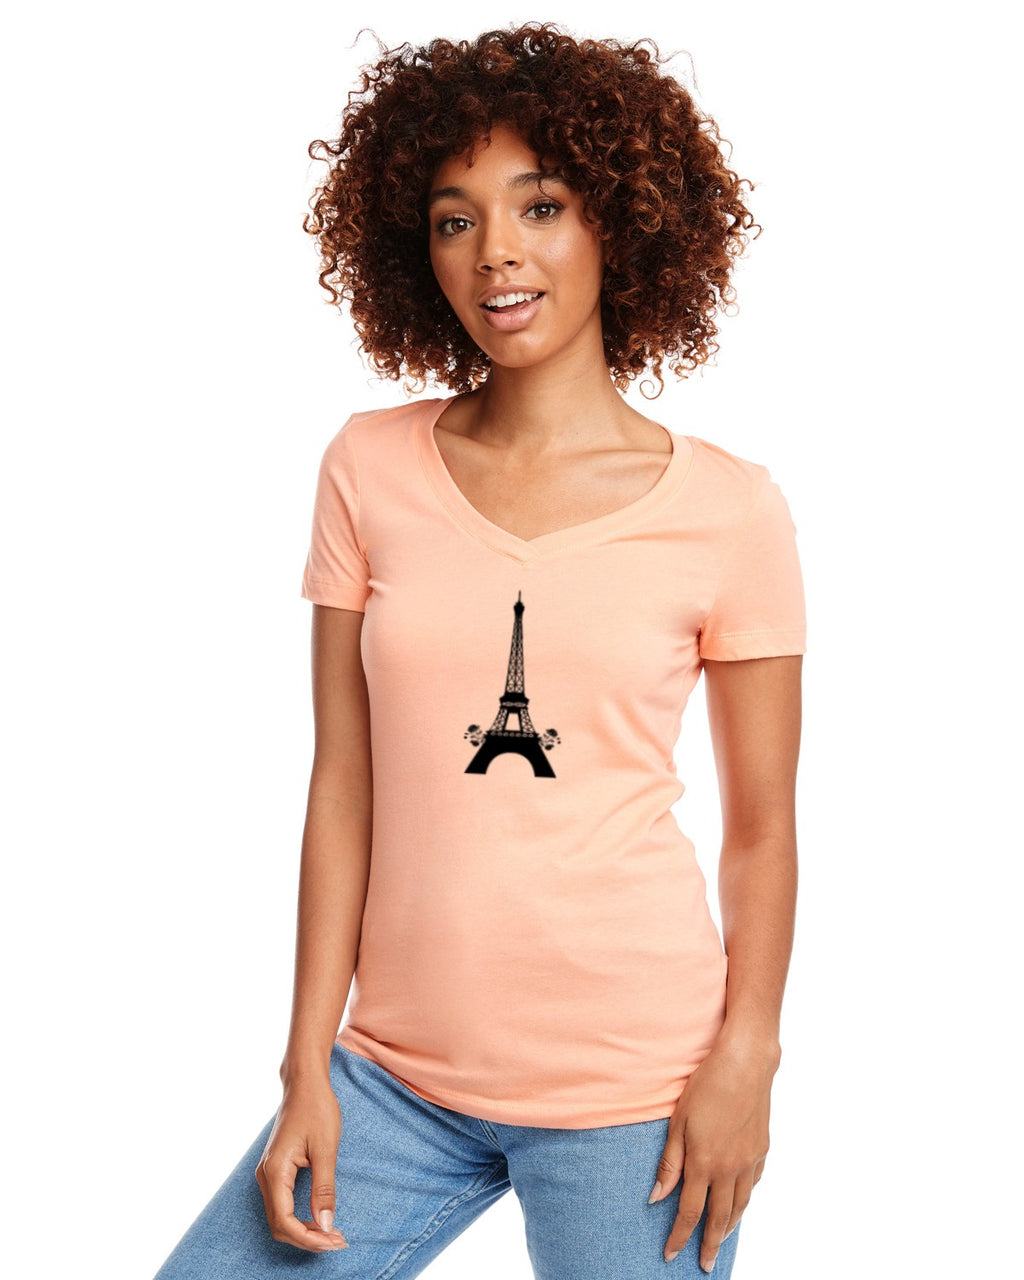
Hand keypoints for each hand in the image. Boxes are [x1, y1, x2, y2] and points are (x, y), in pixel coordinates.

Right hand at [254, 1076, 348, 1252]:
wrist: (304, 1084)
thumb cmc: (317, 1109)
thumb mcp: (326, 1148)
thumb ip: (324, 1188)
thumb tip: (325, 1225)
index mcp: (275, 1170)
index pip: (284, 1220)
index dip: (308, 1238)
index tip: (333, 1241)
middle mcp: (266, 1175)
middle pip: (279, 1224)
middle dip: (307, 1239)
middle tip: (338, 1241)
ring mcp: (268, 1173)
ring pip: (279, 1217)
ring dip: (304, 1230)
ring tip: (332, 1234)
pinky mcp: (275, 1170)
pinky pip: (282, 1204)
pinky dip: (299, 1217)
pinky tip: (319, 1219)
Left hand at [649, 1036, 778, 1271]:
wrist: (746, 1063)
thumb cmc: (706, 1085)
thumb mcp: (678, 1121)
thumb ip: (669, 1162)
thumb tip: (656, 1197)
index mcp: (704, 1162)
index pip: (689, 1212)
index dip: (679, 1236)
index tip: (671, 1255)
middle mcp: (730, 1168)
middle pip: (719, 1218)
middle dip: (710, 1244)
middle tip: (705, 1265)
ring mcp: (749, 1160)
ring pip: (740, 1205)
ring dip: (730, 1227)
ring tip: (721, 1241)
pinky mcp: (762, 1149)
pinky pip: (753, 1184)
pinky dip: (745, 1199)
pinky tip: (740, 1202)